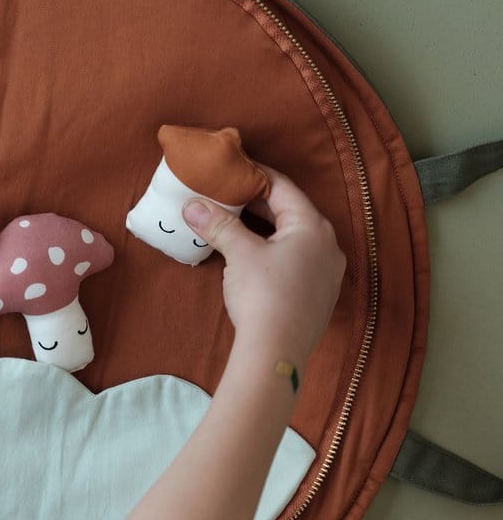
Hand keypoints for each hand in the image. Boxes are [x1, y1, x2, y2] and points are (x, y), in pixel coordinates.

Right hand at [181, 167, 344, 362]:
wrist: (277, 352)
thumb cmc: (263, 295)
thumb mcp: (238, 253)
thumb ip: (218, 224)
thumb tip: (191, 205)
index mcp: (313, 226)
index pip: (283, 187)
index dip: (255, 174)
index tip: (232, 168)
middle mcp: (328, 244)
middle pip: (290, 211)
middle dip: (257, 202)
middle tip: (227, 194)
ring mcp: (327, 271)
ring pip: (293, 237)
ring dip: (265, 227)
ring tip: (235, 222)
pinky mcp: (319, 294)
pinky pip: (296, 259)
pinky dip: (274, 250)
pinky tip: (252, 256)